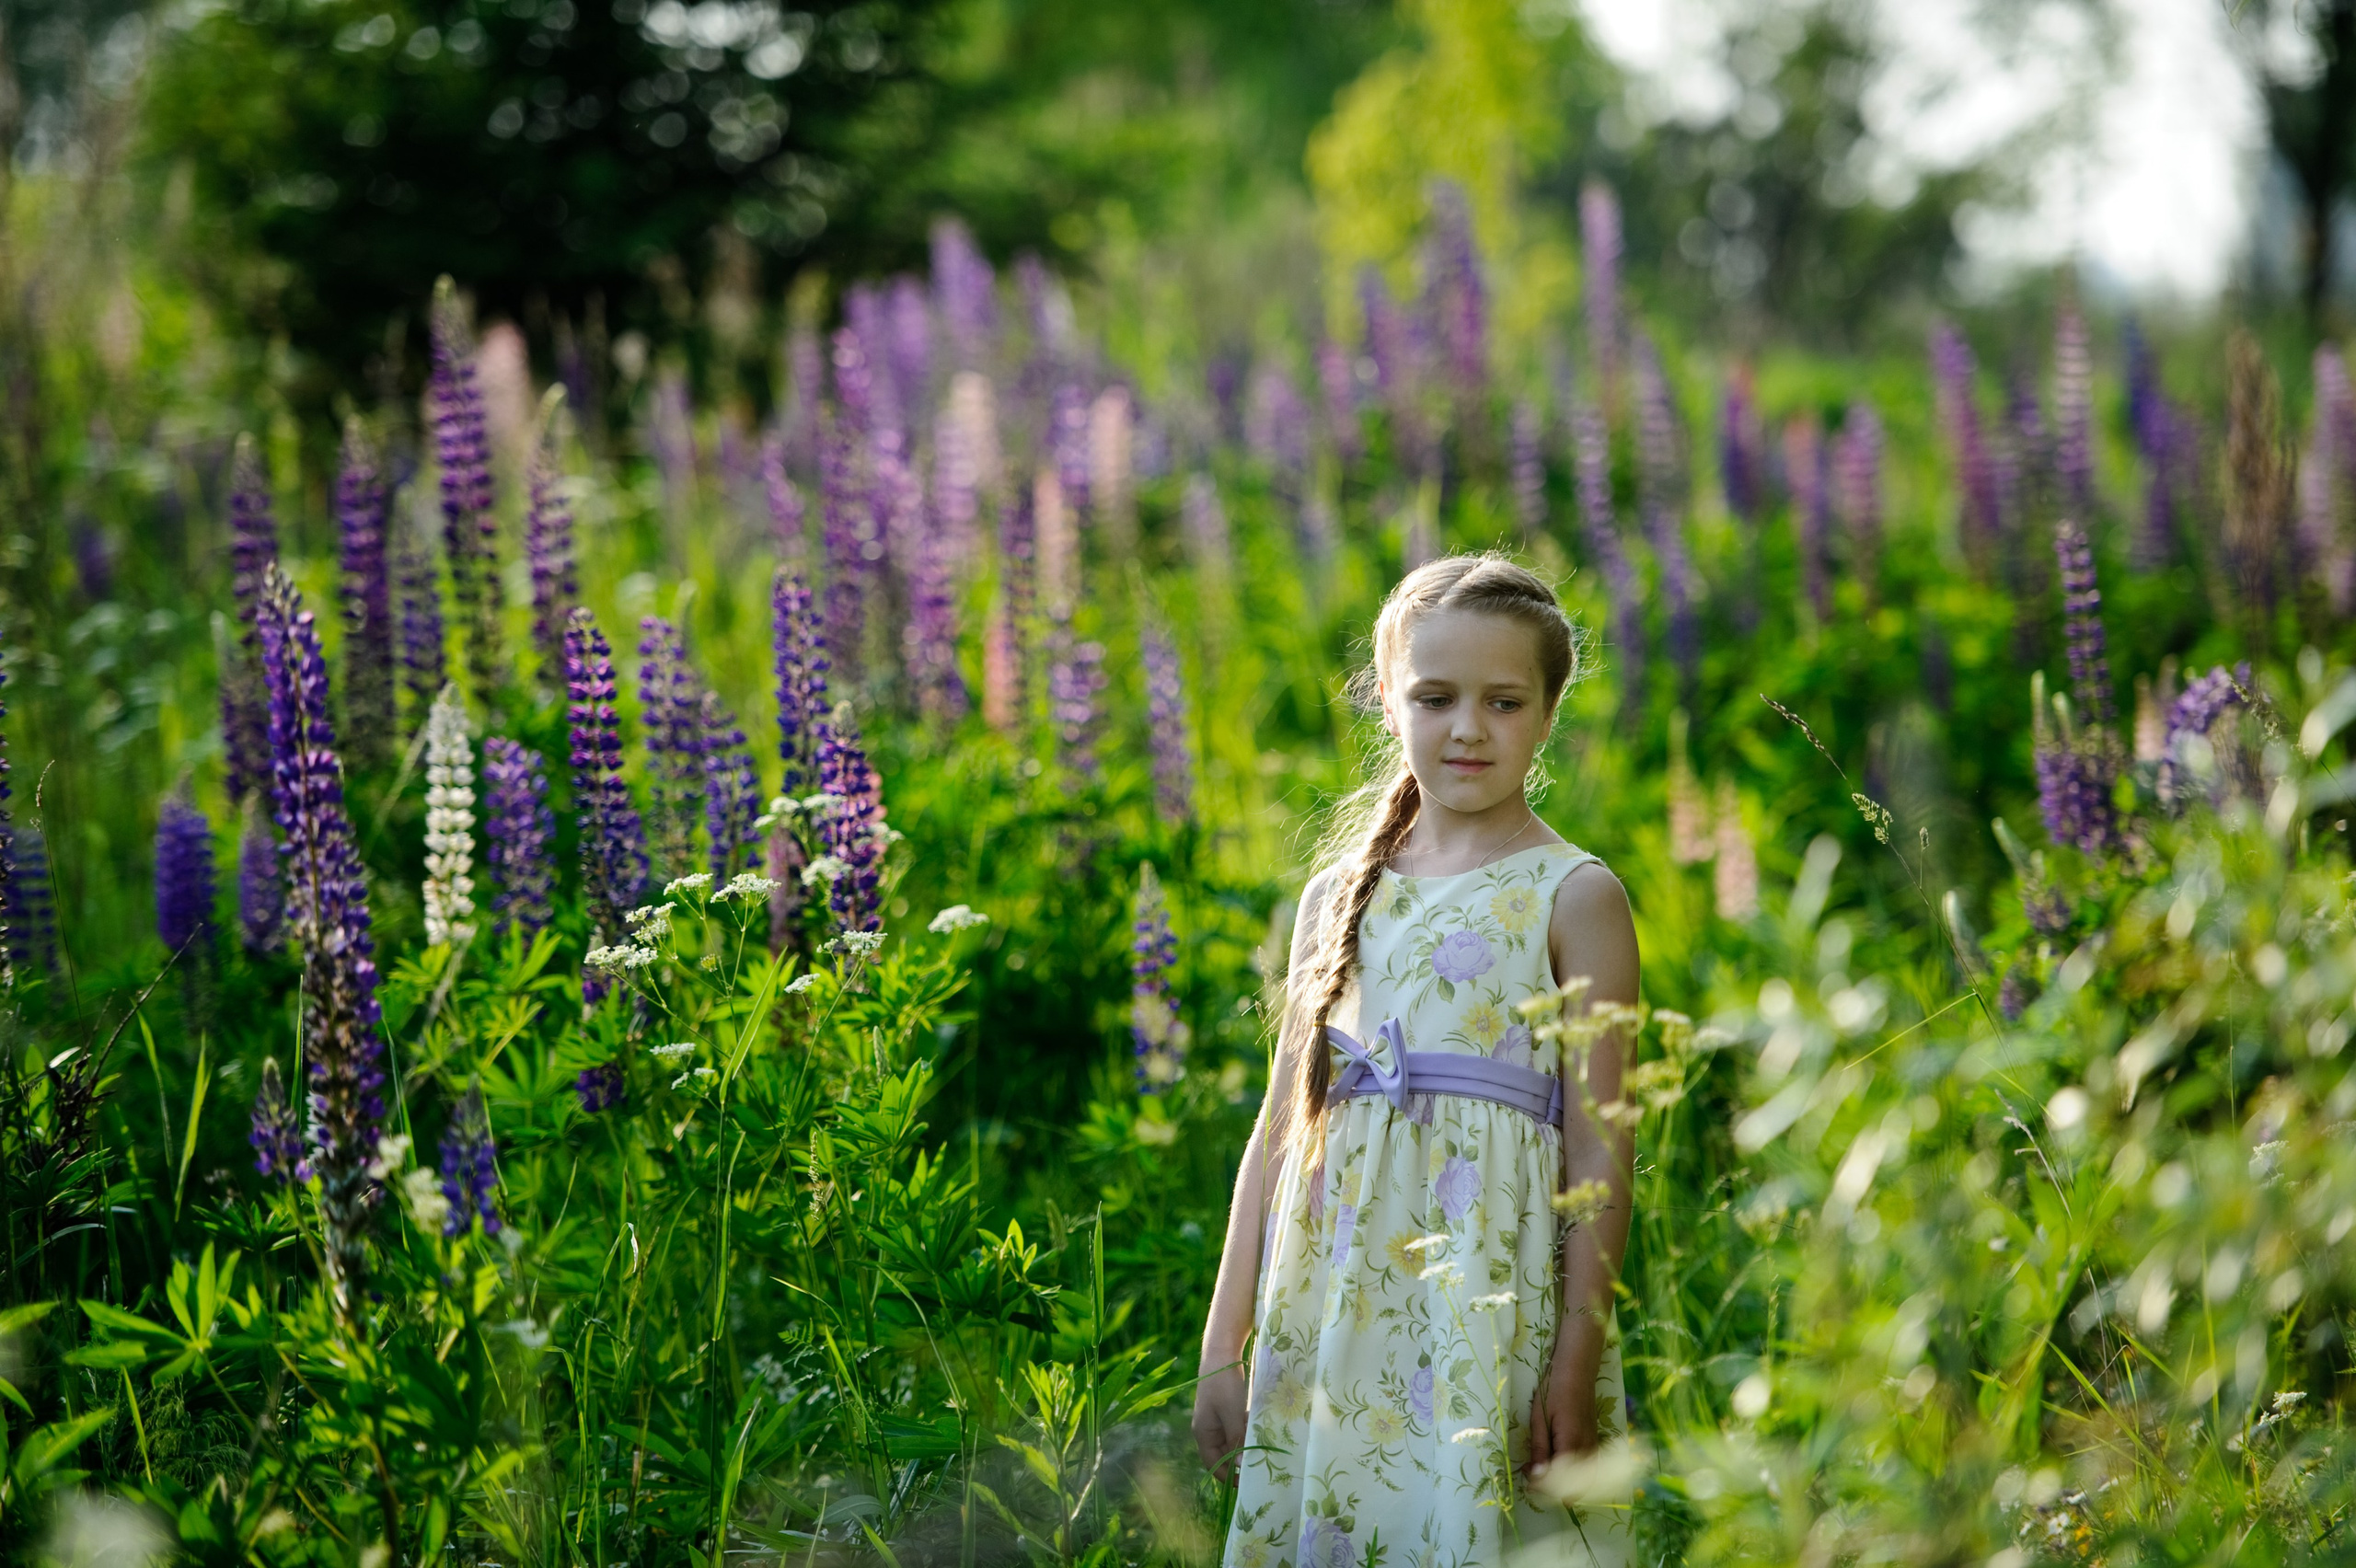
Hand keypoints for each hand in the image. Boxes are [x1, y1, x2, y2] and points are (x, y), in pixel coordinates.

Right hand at [1192, 1361, 1249, 1481]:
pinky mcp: (1227, 1411)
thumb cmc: (1224, 1385)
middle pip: (1223, 1455)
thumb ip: (1236, 1439)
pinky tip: (1260, 1436)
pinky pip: (1237, 1430)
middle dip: (1238, 1463)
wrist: (1222, 1355)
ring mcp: (1218, 1420)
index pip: (1212, 1464)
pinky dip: (1247, 1435)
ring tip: (1262, 1457)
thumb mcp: (1232, 1413)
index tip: (1245, 1484)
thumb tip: (1240, 1466)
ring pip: (1232, 1443)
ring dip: (1244, 1449)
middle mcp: (1208, 1430)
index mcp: (1203, 1433)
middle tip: (1258, 1471)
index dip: (1227, 1476)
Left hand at [1526, 1314, 1603, 1480]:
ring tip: (1541, 1467)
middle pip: (1575, 1487)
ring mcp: (1593, 1447)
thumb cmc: (1553, 1390)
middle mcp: (1587, 1451)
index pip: (1561, 1482)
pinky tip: (1556, 1462)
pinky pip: (1587, 1469)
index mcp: (1572, 1445)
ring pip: (1583, 1480)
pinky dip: (1573, 1473)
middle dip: (1552, 1488)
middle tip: (1531, 1472)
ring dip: (1562, 1481)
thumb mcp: (1539, 1420)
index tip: (1526, 1478)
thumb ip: (1540, 1449)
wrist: (1576, 1371)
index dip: (1543, 1487)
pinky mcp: (1594, 1442)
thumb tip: (1536, 1476)